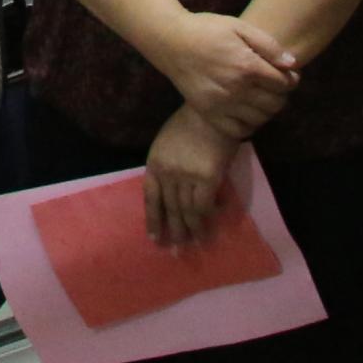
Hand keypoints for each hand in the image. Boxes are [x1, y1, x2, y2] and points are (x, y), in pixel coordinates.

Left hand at [144, 107, 240, 249]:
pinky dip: (208, 219)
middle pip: (170, 208)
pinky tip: (211, 229)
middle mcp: (167, 173)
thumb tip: (177, 194)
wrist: (212, 110)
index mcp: (154, 163)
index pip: (150, 198)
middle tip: (176, 252)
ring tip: (195, 246)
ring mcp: (186, 176)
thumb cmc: (191, 123)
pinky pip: (204, 206)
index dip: (152, 220)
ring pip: (187, 211)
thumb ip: (168, 167)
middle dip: (173, 232)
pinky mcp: (206, 178)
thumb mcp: (168, 143)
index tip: (154, 238)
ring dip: (192, 231)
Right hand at [156, 10, 296, 136]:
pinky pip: (238, 131)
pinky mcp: (208, 113)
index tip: (288, 75)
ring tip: (262, 97)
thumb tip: (292, 65)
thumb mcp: (240, 27)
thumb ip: (269, 45)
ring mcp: (221, 104)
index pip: (283, 84)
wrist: (171, 41)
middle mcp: (235, 89)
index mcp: (246, 66)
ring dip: (267, 110)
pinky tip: (246, 111)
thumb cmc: (208, 30)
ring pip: (260, 119)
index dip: (291, 79)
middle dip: (281, 95)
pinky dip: (248, 124)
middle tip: (275, 86)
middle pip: (275, 104)